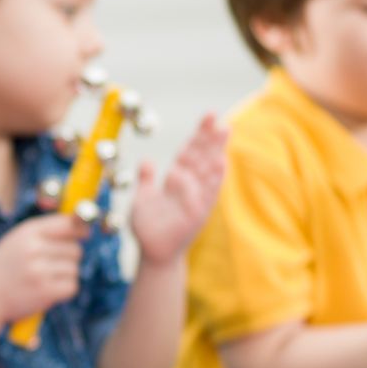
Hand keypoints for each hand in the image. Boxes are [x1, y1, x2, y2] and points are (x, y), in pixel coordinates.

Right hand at [0, 213, 89, 322]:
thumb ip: (45, 231)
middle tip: (49, 265)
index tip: (84, 234)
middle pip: (75, 249)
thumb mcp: (18, 240)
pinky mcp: (45, 291)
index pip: (67, 224)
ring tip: (44, 279)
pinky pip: (72, 286)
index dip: (81, 229)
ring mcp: (39, 271)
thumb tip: (82, 227)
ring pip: (74, 269)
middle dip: (68, 258)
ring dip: (64, 275)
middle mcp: (33, 249)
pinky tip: (47, 290)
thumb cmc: (5, 267)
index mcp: (27, 232)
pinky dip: (64, 290)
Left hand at [129, 113, 226, 262]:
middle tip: (217, 117)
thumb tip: (146, 161)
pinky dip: (213, 178)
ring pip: (208, 170)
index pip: (191, 151)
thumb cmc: (149, 226)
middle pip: (202, 156)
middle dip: (209, 137)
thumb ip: (146, 180)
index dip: (200, 134)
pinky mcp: (197, 212)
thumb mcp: (143, 198)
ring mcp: (196, 198)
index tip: (210, 115)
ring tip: (223, 132)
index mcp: (178, 179)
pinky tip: (221, 162)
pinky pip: (206, 192)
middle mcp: (191, 186)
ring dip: (215, 151)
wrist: (153, 252)